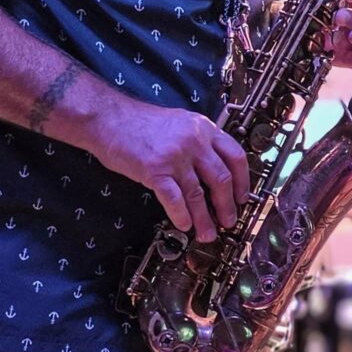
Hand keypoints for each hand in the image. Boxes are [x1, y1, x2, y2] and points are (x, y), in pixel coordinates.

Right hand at [92, 100, 249, 243]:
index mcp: (202, 127)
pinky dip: (182, 216)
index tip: (243, 197)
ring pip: (199, 194)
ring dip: (205, 219)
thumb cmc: (139, 121)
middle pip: (221, 178)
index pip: (235, 156)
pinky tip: (184, 225)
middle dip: (227, 205)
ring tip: (208, 233)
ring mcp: (175, 156)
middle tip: (229, 220)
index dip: (243, 181)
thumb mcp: (179, 122)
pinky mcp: (155, 170)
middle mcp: (193, 141)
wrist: (109, 118)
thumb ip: (198, 140)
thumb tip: (214, 168)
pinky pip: (175, 200)